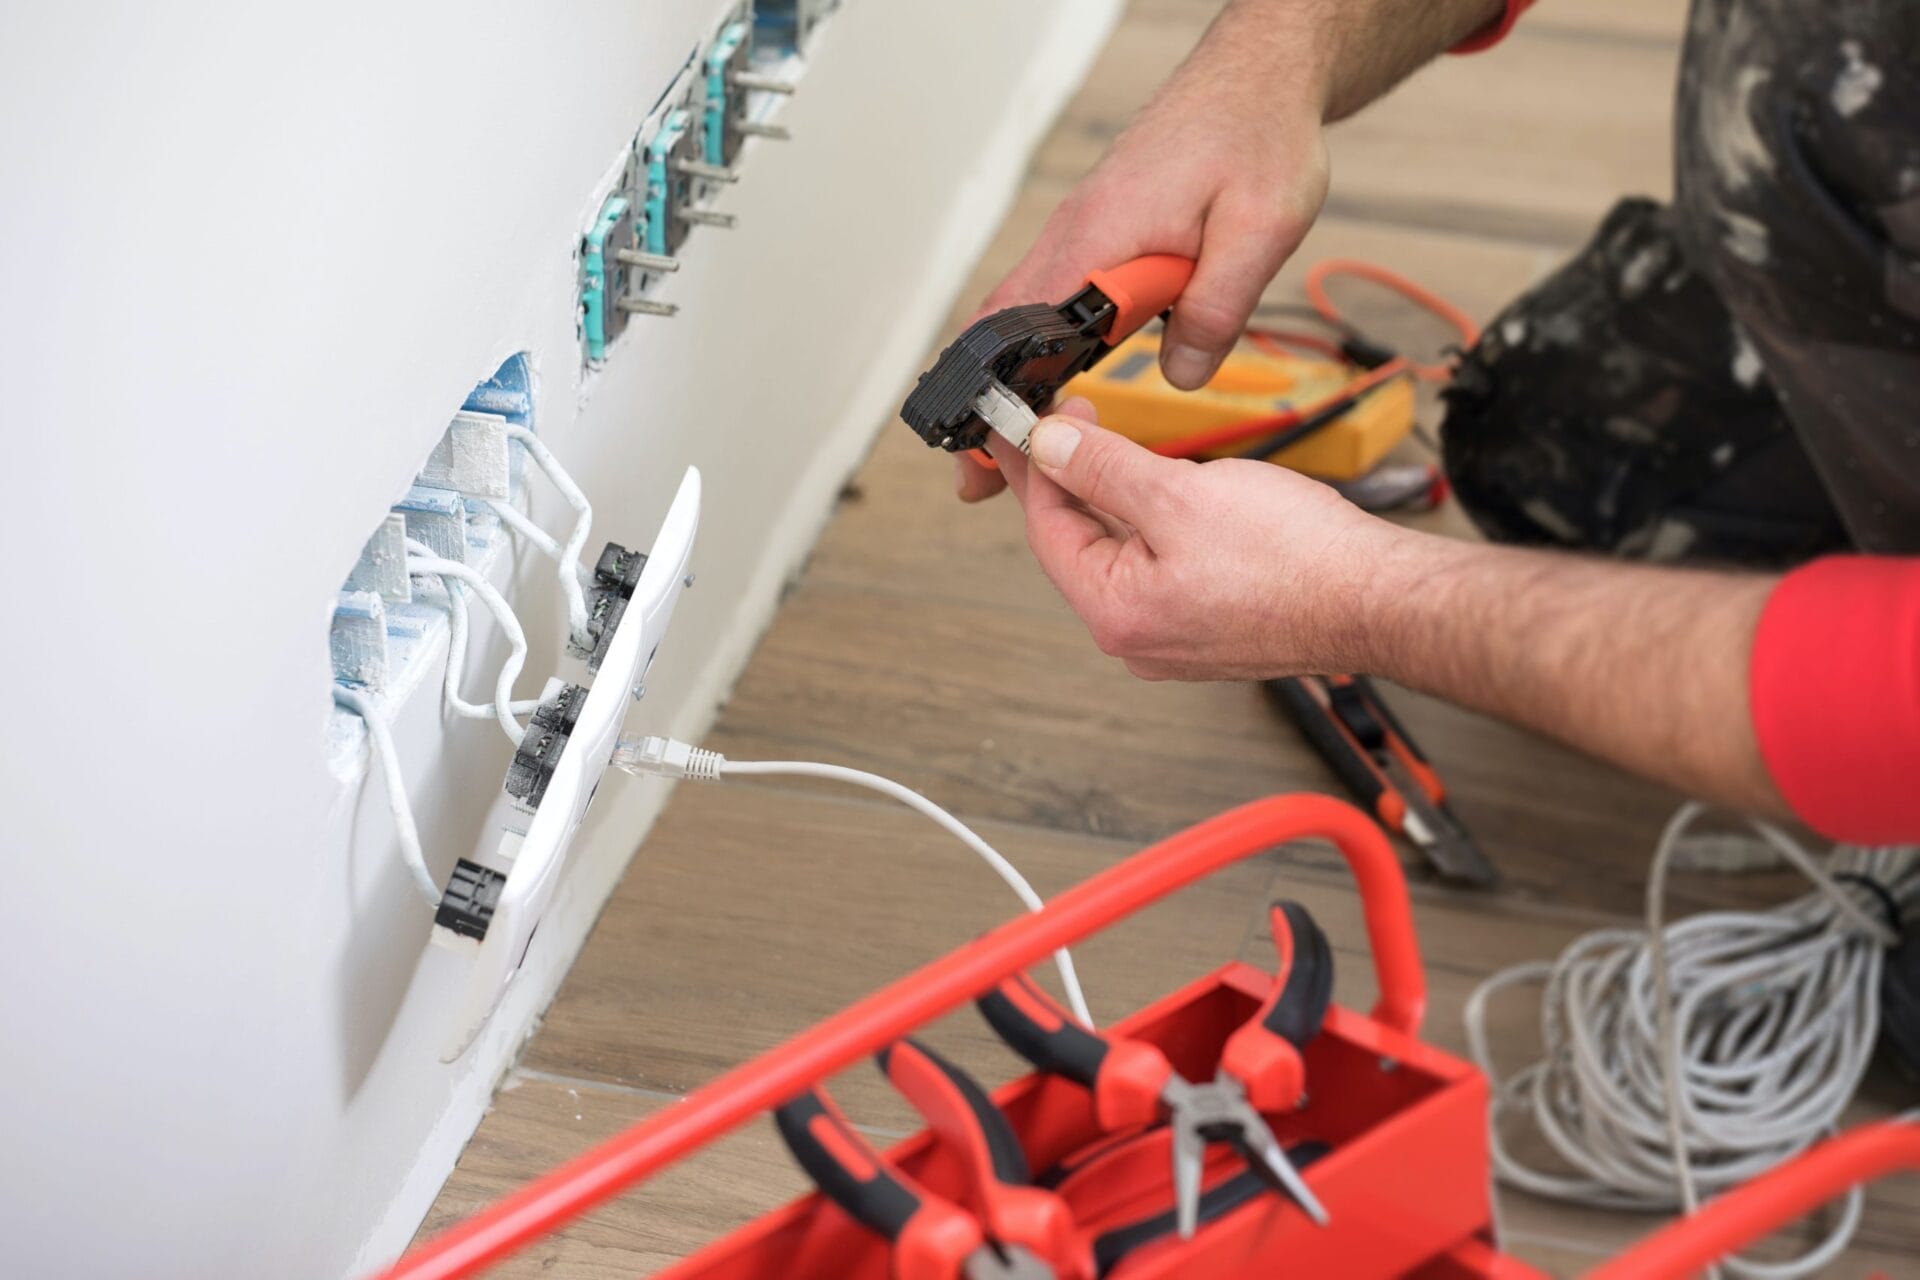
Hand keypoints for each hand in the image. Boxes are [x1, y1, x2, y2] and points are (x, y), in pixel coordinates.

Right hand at [956, 3, 1332, 503]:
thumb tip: (1181, 376)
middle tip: (977, 476)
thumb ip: (1215, 309)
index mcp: (1098, 238)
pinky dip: (1042, 346)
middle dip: (985, 404)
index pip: (1020, 331)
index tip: (990, 455)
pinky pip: (1055, 298)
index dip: (1001, 399)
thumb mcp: (1260, 229)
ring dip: (1013, 379)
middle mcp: (1074, 236)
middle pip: (1001, 331)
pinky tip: (1055, 382)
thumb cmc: (1258, 135)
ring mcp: (1082, 234)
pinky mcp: (1100, 235)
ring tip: (1007, 445)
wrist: (1260, 77)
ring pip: (1024, 315)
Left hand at [993, 402, 1400, 680]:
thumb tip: (1049, 447)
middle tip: (1073, 419)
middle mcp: (1135, 637)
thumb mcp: (1180, 493)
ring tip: (1120, 446)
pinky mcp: (1207, 627)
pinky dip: (1154, 525)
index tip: (1031, 421)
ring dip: (1117, 498)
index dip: (1036, 466)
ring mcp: (1172, 637)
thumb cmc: (1296, 559)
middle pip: (1079, 544)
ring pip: (1122, 554)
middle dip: (1074, 478)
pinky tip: (1167, 490)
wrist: (1378, 597)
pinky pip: (1159, 569)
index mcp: (1114, 613)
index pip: (1046, 529)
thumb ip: (1103, 468)